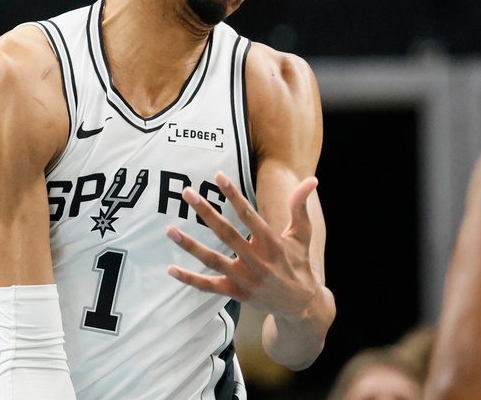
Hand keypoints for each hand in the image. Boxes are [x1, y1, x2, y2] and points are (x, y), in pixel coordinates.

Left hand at [166, 171, 320, 318]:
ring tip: (169, 230)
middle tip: (187, 193)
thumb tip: (311, 179)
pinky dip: (189, 279)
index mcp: (272, 244)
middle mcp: (257, 262)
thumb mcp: (302, 235)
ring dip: (190, 245)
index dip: (233, 195)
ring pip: (213, 260)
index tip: (218, 176)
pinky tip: (171, 269)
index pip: (249, 215)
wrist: (301, 305)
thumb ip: (300, 207)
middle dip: (206, 212)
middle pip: (226, 234)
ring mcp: (245, 279)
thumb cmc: (298, 263)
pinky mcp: (235, 293)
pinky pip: (208, 287)